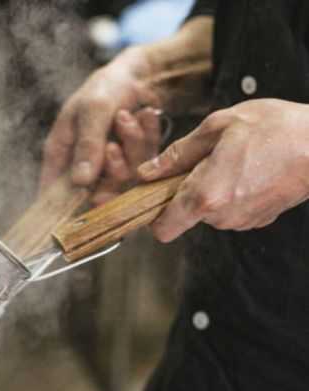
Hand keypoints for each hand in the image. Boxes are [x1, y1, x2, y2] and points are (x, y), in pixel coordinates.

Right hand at [40, 47, 158, 190]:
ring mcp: (111, 166)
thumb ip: (87, 145)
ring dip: (132, 142)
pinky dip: (148, 135)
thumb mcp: (93, 111)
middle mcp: (84, 166)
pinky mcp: (134, 161)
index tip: (82, 204)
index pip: (53, 194)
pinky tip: (144, 115)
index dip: (63, 207)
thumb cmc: (104, 89)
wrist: (137, 74)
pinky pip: (145, 160)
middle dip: (113, 166)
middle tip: (113, 143)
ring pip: (126, 175)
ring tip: (129, 115)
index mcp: (60, 156)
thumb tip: (80, 181)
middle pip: (98, 191)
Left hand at [138, 99, 308, 241]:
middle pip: (186, 216)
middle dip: (187, 192)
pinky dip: (233, 193)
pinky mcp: (260, 219)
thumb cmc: (276, 129)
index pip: (163, 229)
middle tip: (205, 161)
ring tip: (235, 161)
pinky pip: (232, 210)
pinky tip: (250, 170)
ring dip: (212, 190)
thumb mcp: (219, 127)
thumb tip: (148, 171)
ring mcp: (243, 221)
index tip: (157, 196)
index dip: (154, 215)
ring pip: (210, 212)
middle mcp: (222, 216)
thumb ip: (178, 153)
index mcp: (206, 196)